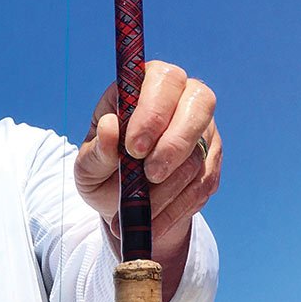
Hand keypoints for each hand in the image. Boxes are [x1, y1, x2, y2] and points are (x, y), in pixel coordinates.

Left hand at [74, 61, 219, 283]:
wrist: (124, 205)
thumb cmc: (103, 172)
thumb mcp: (88, 167)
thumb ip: (96, 151)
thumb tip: (109, 127)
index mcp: (147, 86)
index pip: (164, 80)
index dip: (153, 112)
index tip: (134, 148)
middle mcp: (183, 99)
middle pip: (199, 105)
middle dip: (174, 144)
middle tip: (149, 175)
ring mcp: (203, 129)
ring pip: (199, 151)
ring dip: (170, 186)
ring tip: (141, 208)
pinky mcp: (212, 161)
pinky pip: (204, 183)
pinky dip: (177, 207)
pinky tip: (156, 221)